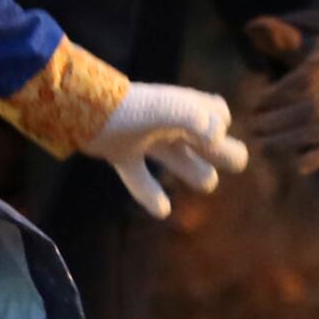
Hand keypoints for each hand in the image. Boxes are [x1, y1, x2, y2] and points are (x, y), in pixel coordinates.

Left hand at [80, 79, 250, 219]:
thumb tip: (217, 137)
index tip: (218, 137)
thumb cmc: (128, 107)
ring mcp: (143, 137)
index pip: (214, 112)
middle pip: (201, 138)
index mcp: (181, 107)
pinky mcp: (121, 153)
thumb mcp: (166, 109)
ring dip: (193, 170)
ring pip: (176, 157)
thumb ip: (195, 118)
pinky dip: (150, 193)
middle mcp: (165, 122)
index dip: (222, 124)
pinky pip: (139, 177)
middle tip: (238, 163)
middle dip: (221, 150)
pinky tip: (163, 211)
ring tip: (207, 183)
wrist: (80, 109)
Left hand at [241, 16, 318, 172]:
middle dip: (279, 121)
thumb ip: (275, 35)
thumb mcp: (297, 41)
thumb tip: (251, 28)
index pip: (305, 81)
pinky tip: (295, 166)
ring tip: (263, 147)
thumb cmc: (314, 57)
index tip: (253, 103)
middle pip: (313, 108)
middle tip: (252, 129)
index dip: (277, 94)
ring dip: (292, 141)